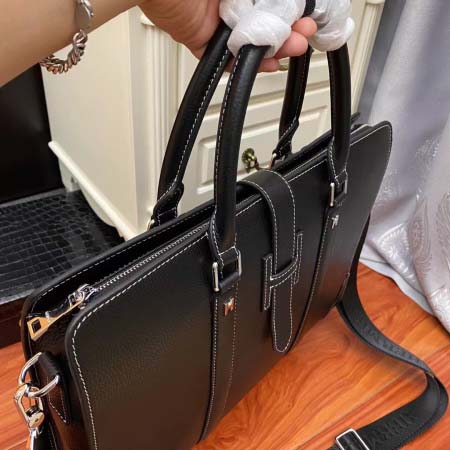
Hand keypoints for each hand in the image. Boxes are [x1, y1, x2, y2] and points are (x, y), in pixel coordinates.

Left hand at [140, 0, 316, 71]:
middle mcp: (229, 2)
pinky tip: (268, 64)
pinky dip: (246, 64)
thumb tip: (285, 2)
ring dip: (273, 48)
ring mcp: (215, 23)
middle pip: (264, 22)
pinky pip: (226, 59)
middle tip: (304, 33)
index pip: (271, 4)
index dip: (291, 12)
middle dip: (288, 30)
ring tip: (292, 48)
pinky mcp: (201, 41)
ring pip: (249, 42)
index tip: (306, 16)